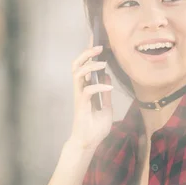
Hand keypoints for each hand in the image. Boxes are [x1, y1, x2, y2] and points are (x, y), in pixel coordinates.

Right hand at [69, 35, 113, 151]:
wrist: (89, 143)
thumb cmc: (95, 128)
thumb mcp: (106, 108)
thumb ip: (105, 94)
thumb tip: (107, 78)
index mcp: (86, 89)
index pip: (85, 67)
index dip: (89, 53)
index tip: (97, 41)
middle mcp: (80, 90)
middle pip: (77, 64)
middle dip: (86, 53)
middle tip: (99, 47)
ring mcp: (79, 97)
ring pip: (78, 73)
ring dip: (90, 65)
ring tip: (103, 63)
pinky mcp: (81, 105)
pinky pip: (87, 90)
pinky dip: (98, 86)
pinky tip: (108, 86)